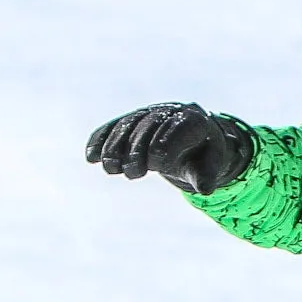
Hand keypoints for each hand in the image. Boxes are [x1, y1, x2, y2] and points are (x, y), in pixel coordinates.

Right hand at [85, 102, 254, 194]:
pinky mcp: (133, 119)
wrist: (196, 140)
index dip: (165, 144)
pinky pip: (114, 126)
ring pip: (129, 125)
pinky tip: (90, 156)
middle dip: (138, 150)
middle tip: (132, 175)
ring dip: (115, 147)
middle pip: (149, 126)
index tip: (156, 166)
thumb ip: (206, 176)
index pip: (177, 128)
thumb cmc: (204, 157)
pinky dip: (101, 139)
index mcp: (195, 121)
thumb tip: (206, 190)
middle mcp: (171, 111)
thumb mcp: (210, 167)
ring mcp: (150, 113)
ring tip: (110, 170)